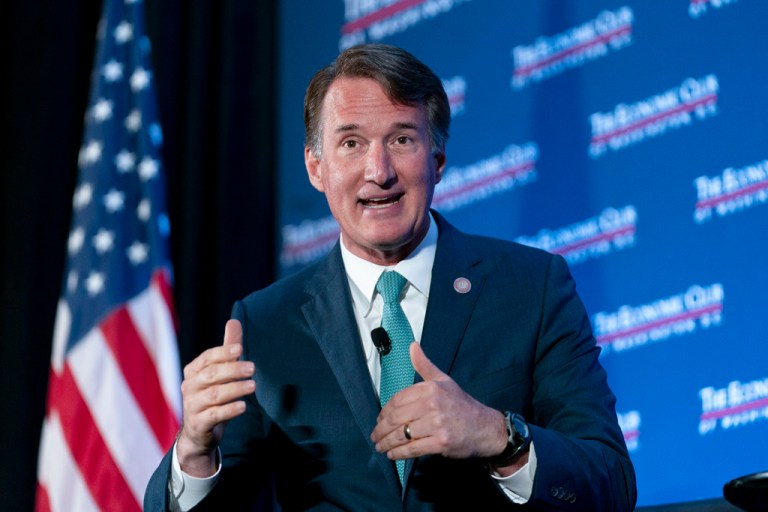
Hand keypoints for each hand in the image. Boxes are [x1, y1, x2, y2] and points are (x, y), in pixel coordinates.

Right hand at [176, 319, 255, 476]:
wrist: (199, 432)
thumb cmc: (212, 395)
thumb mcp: (220, 372)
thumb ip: (227, 349)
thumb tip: (234, 321)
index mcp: (193, 371)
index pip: (207, 357)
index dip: (223, 352)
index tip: (240, 348)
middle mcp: (189, 387)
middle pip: (212, 375)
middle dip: (233, 370)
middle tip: (253, 367)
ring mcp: (192, 406)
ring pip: (214, 395)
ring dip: (235, 389)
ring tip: (253, 386)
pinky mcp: (198, 424)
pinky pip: (214, 415)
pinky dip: (229, 410)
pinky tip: (243, 406)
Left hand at [371, 342, 508, 462]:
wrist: (486, 428)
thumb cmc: (462, 405)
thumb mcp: (444, 380)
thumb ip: (425, 365)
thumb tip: (412, 345)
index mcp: (430, 388)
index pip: (397, 400)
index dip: (384, 412)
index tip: (379, 420)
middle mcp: (432, 404)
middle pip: (396, 418)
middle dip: (381, 429)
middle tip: (374, 436)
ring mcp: (437, 424)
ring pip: (401, 435)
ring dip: (386, 443)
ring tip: (380, 447)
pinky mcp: (441, 443)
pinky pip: (412, 449)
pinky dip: (398, 454)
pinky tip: (392, 455)